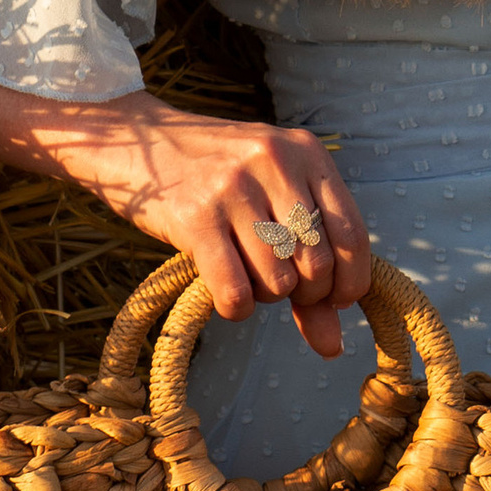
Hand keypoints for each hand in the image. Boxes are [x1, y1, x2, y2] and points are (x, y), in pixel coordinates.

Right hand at [25, 97, 375, 362]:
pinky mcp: (194, 218)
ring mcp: (233, 188)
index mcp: (305, 151)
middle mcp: (274, 163)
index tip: (332, 298)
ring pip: (278, 282)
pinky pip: (235, 292)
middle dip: (302, 292)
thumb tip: (333, 347)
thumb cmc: (216, 177)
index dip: (348, 282)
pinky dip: (235, 307)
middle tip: (275, 280)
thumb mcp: (271, 199)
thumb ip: (310, 266)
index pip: (352, 234)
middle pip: (317, 265)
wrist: (138, 142)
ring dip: (264, 295)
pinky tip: (224, 290)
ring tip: (243, 272)